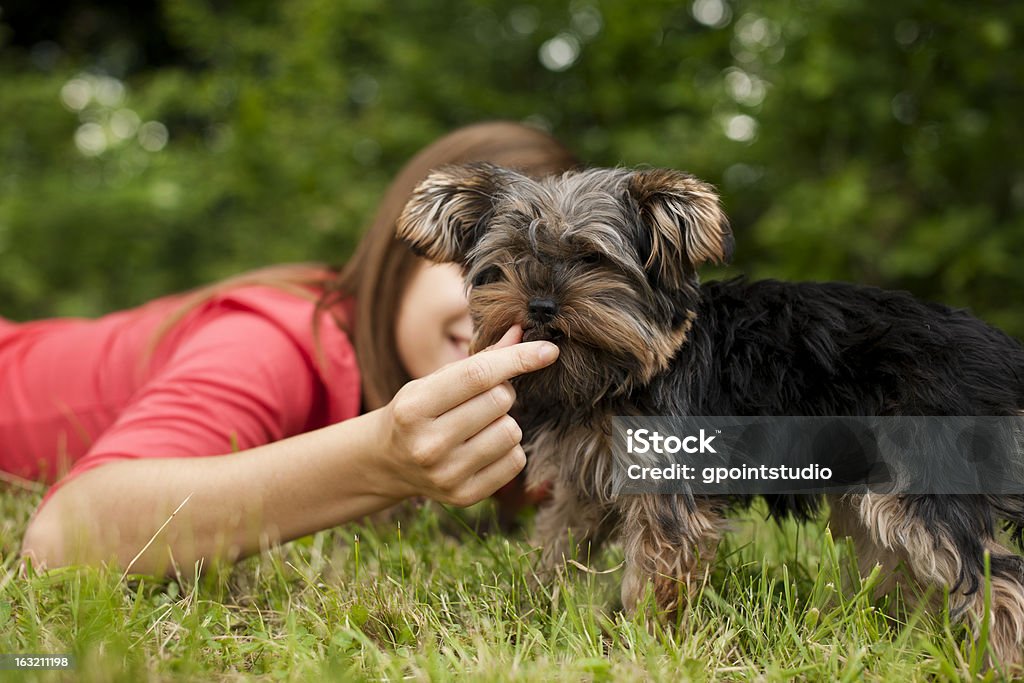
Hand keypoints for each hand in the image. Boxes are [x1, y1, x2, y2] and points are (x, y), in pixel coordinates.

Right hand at [372, 326, 558, 505]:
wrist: (388, 463)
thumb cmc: (418, 412)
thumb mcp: (434, 381)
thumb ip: (479, 358)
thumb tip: (520, 332)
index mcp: (414, 408)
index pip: (477, 376)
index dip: (517, 359)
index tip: (548, 349)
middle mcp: (427, 445)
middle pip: (500, 401)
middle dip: (503, 391)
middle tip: (485, 396)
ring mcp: (446, 474)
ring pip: (511, 431)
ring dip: (506, 421)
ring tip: (482, 424)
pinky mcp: (464, 496)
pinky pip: (515, 461)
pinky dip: (509, 448)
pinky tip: (485, 446)